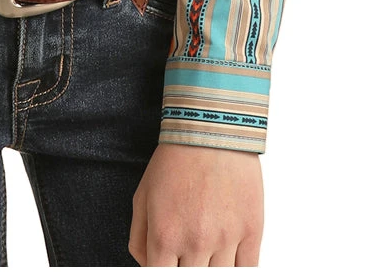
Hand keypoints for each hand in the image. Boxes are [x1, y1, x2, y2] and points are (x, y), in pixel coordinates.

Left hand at [129, 144, 262, 265]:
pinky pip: (247, 272)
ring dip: (211, 268)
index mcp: (165, 235)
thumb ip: (139, 239)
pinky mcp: (252, 231)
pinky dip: (236, 271)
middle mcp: (196, 241)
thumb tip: (148, 267)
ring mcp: (226, 238)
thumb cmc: (175, 161)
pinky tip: (228, 260)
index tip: (167, 265)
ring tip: (206, 251)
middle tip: (187, 253)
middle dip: (187, 269)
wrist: (211, 130)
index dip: (161, 276)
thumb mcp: (142, 196)